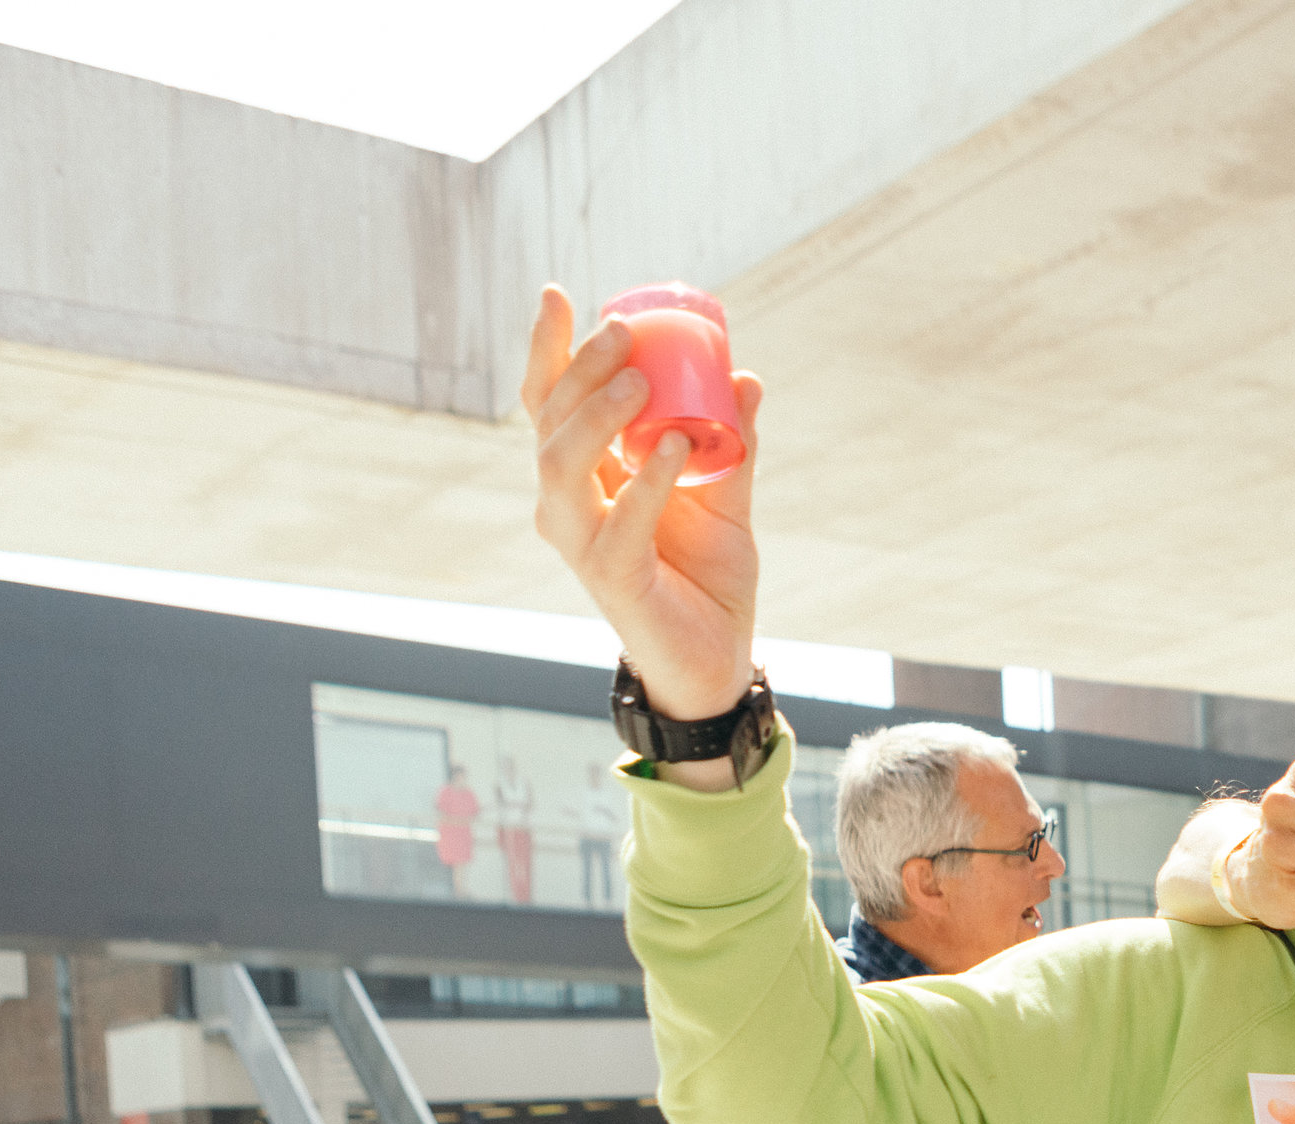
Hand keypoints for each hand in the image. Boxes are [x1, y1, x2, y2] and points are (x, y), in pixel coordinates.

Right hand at [523, 286, 760, 720]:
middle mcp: (568, 503)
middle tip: (621, 329)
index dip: (549, 349)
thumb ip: (732, 442)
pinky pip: (619, 522)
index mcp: (587, 476)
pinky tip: (673, 446)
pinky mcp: (609, 579)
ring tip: (642, 382)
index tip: (561, 293)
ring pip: (561, 463)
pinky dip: (646, 480)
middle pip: (550, 420)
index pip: (551, 402)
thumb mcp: (724, 497)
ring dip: (598, 414)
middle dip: (580, 367)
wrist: (717, 659)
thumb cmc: (706, 577)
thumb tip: (745, 376)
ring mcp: (581, 542)